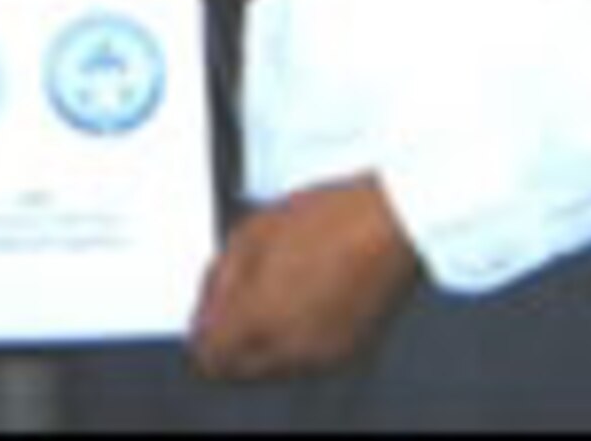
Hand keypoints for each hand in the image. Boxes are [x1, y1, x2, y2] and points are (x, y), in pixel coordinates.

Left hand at [189, 177, 418, 381]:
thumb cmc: (325, 219)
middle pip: (238, 371)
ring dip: (259, 342)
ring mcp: (320, 356)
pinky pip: (302, 360)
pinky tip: (299, 301)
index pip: (210, 359)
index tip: (205, 317)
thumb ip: (219, 280)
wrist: (388, 225)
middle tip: (234, 302)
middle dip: (228, 342)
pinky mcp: (346, 353)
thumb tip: (205, 311)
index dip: (201, 336)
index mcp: (259, 319)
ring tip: (273, 291)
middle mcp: (289, 349)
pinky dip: (292, 341)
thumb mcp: (251, 233)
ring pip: (270, 368)